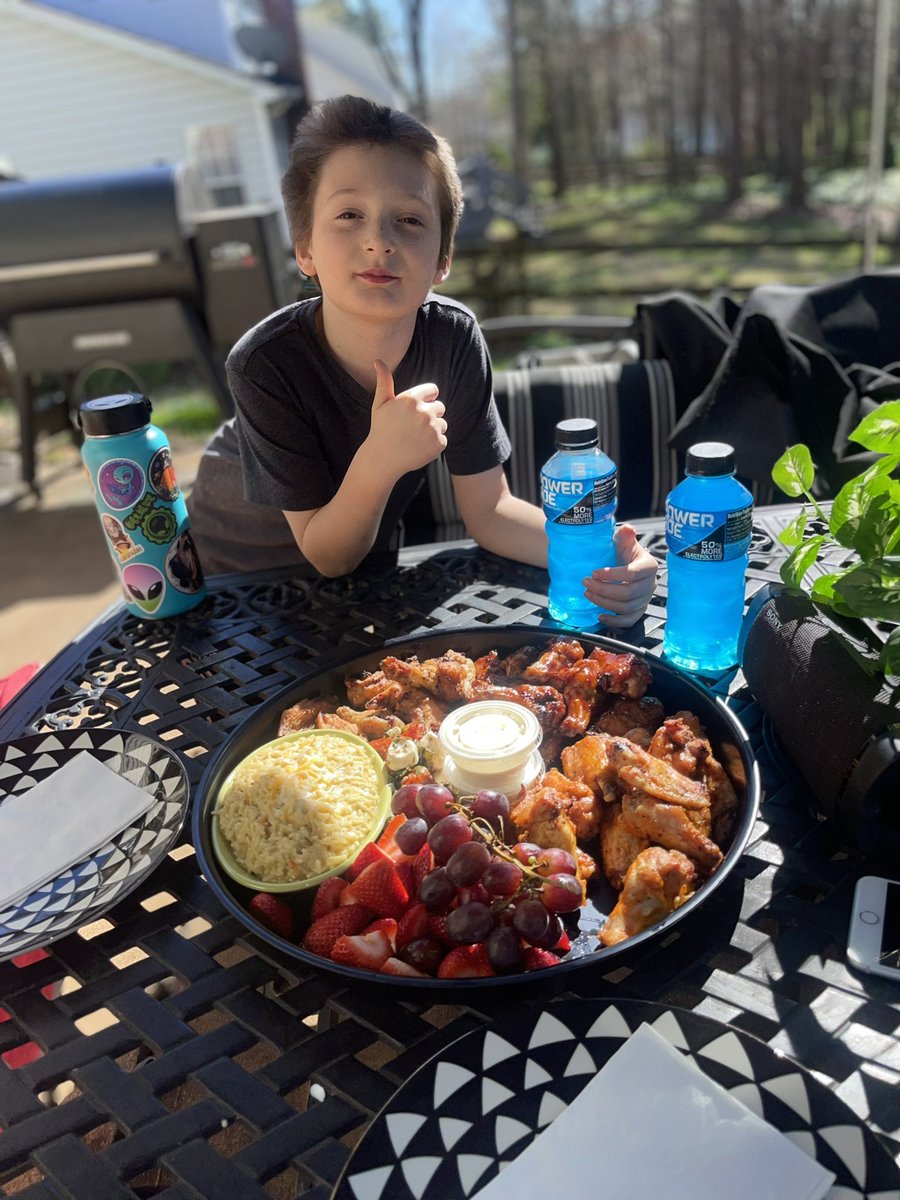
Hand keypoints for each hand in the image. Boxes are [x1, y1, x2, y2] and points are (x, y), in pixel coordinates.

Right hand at [368, 359, 446, 476]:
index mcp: (411, 399)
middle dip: (430, 415)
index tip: (418, 409)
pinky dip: (434, 445)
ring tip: (415, 438)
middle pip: (440, 407)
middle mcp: (424, 412)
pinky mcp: (438, 443)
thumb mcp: (380, 404)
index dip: (427, 399)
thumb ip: (384, 382)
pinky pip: (442, 439)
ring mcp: (432, 428)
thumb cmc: (380, 430)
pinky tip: (419, 448)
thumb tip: (378, 361)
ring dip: (433, 430)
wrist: (382, 459)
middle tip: (414, 427)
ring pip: (442, 424)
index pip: (433, 391)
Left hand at [582, 523, 658, 627]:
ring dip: (604, 603)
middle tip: (586, 582)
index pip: (632, 573)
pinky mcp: (639, 610)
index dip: (613, 575)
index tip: (594, 572)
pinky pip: (629, 620)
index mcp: (649, 566)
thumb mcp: (625, 540)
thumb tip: (627, 529)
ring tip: (588, 593)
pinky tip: (600, 616)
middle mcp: (650, 584)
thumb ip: (626, 534)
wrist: (629, 563)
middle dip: (603, 590)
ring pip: (625, 607)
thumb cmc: (626, 552)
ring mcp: (645, 599)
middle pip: (627, 593)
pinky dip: (615, 621)